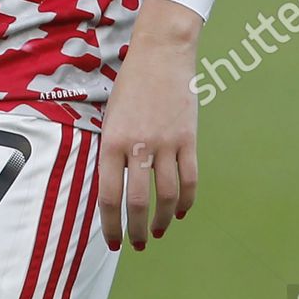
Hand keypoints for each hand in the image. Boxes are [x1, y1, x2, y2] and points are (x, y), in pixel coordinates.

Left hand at [98, 15, 198, 250]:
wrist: (160, 54)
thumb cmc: (130, 86)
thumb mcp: (110, 117)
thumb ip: (112, 152)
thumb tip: (115, 192)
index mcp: (112, 140)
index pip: (109, 195)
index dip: (111, 225)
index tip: (113, 242)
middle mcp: (138, 145)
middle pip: (138, 202)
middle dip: (136, 230)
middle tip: (136, 244)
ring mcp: (166, 142)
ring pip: (166, 196)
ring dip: (161, 221)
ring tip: (156, 232)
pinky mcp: (188, 138)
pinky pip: (189, 179)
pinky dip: (185, 201)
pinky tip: (178, 212)